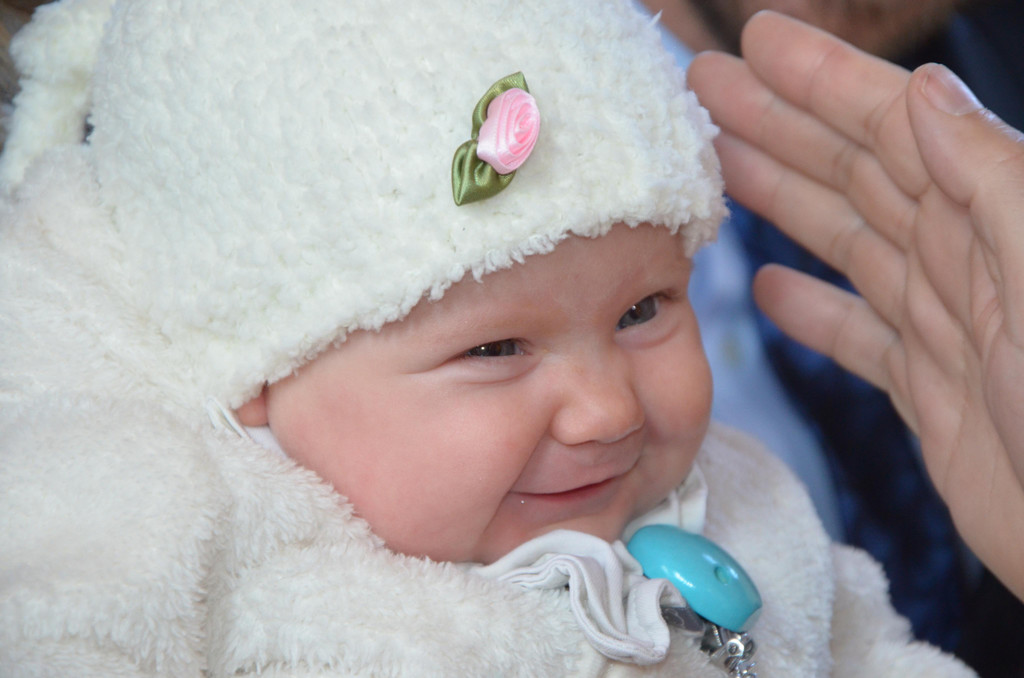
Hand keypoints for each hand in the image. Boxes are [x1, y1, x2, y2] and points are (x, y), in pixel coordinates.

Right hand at [688, 11, 1023, 599]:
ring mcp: (944, 327)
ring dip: (780, 200)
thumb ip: (993, 182)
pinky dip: (812, 312)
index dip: (824, 80)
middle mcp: (964, 262)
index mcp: (991, 219)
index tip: (759, 41)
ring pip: (847, 243)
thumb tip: (925, 94)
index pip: (893, 127)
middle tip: (706, 88)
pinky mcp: (931, 394)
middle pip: (853, 174)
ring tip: (718, 167)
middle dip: (777, 124)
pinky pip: (860, 337)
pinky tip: (768, 293)